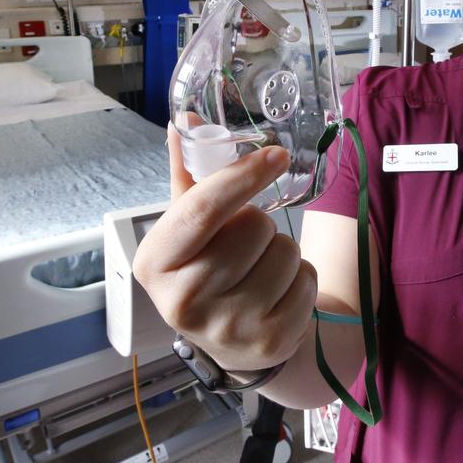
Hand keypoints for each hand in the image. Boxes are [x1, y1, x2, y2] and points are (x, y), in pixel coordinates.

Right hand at [132, 127, 318, 371]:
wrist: (232, 342)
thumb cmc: (208, 268)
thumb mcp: (188, 226)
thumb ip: (188, 173)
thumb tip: (186, 119)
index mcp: (154, 263)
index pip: (201, 210)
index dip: (241, 177)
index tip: (275, 154)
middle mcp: (183, 301)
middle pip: (254, 227)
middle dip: (259, 224)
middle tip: (243, 246)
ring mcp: (227, 327)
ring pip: (286, 251)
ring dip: (283, 251)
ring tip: (259, 270)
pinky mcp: (269, 343)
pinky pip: (307, 280)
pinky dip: (301, 278)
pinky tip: (277, 293)